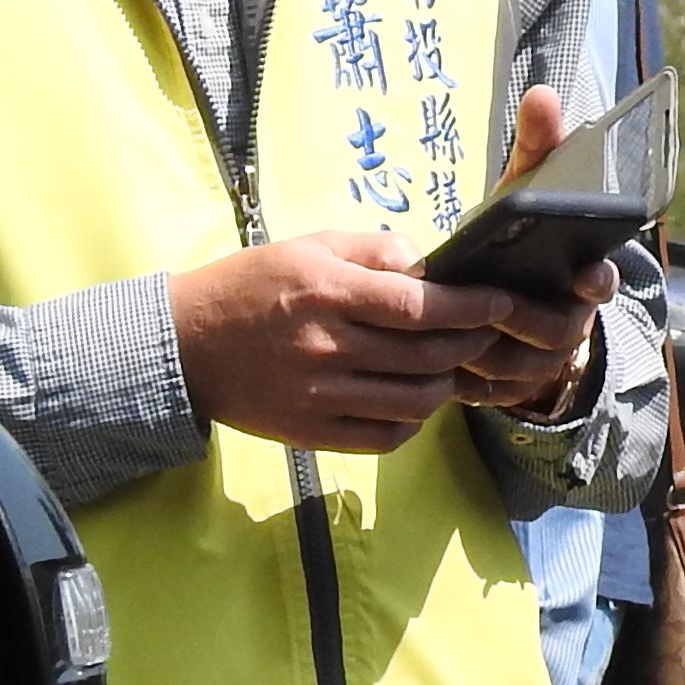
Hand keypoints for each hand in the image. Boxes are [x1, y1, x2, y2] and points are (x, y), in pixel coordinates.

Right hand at [174, 88, 611, 447]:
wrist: (183, 346)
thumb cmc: (251, 286)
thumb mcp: (309, 247)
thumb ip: (372, 250)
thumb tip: (428, 265)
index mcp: (328, 293)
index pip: (420, 306)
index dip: (471, 307)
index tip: (500, 303)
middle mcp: (327, 346)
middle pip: (426, 355)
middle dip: (471, 345)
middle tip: (486, 334)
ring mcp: (319, 394)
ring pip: (414, 401)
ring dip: (446, 385)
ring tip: (451, 367)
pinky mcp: (310, 432)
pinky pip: (384, 436)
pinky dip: (412, 422)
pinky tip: (413, 401)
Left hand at [451, 84, 619, 419]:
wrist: (505, 292)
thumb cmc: (515, 234)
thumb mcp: (524, 187)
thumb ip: (538, 145)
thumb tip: (543, 94)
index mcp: (583, 273)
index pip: (603, 279)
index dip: (597, 280)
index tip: (584, 274)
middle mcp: (573, 317)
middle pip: (561, 330)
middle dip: (527, 320)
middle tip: (493, 306)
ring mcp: (546, 356)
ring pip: (526, 366)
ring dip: (492, 353)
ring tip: (456, 335)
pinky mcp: (513, 387)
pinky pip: (496, 393)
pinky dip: (470, 382)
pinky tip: (439, 367)